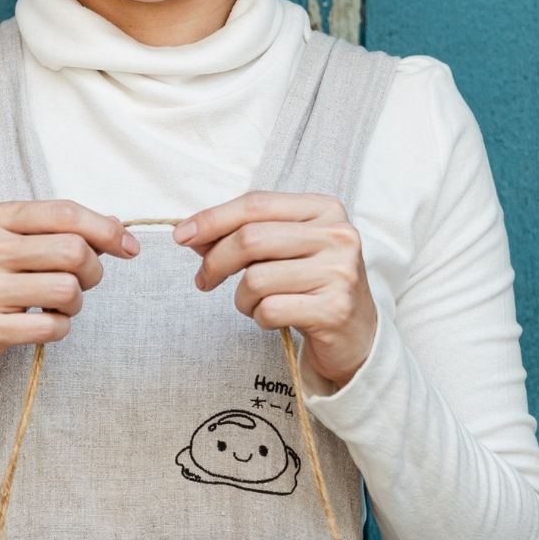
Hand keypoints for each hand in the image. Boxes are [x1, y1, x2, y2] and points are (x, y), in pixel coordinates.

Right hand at [0, 199, 138, 412]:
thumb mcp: (17, 245)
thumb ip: (63, 231)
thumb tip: (117, 226)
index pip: (65, 213)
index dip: (107, 230)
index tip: (128, 247)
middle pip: (73, 251)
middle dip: (92, 270)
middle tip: (84, 282)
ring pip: (67, 289)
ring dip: (75, 302)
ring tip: (58, 305)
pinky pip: (52, 327)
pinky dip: (60, 327)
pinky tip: (43, 324)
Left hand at [174, 192, 375, 390]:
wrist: (357, 335)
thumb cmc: (312, 285)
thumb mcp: (284, 250)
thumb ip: (244, 235)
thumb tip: (192, 234)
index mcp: (325, 209)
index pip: (256, 204)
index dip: (213, 219)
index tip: (181, 236)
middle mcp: (338, 235)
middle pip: (251, 239)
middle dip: (216, 262)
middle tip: (204, 281)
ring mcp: (339, 272)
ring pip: (256, 279)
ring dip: (241, 298)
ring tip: (254, 304)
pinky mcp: (334, 309)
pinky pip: (269, 310)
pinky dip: (259, 318)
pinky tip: (273, 318)